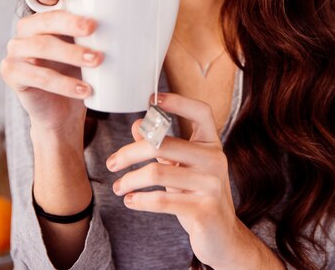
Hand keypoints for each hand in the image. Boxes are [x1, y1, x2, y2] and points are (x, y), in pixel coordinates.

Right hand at [0, 0, 102, 134]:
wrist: (63, 110)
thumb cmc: (81, 72)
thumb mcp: (93, 47)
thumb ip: (105, 31)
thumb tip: (145, 18)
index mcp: (47, 14)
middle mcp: (27, 29)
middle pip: (44, 19)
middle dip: (69, 22)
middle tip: (93, 27)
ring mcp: (16, 50)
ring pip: (41, 47)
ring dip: (70, 53)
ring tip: (97, 60)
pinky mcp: (12, 74)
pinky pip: (37, 76)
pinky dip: (63, 84)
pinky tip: (84, 89)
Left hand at [106, 92, 243, 268]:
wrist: (221, 235)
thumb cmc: (198, 195)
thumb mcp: (181, 168)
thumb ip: (163, 146)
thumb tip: (138, 124)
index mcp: (212, 144)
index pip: (201, 112)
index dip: (179, 101)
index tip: (152, 99)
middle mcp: (215, 160)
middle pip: (164, 143)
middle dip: (130, 152)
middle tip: (112, 162)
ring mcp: (212, 185)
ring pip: (157, 173)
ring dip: (130, 180)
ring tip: (118, 187)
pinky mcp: (204, 210)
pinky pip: (162, 201)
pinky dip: (139, 200)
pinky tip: (130, 201)